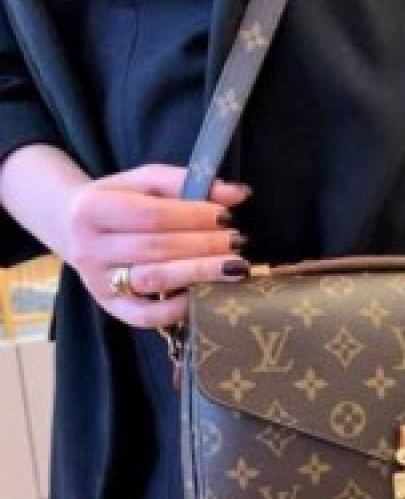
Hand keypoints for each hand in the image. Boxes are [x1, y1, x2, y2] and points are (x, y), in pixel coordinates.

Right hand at [62, 163, 252, 327]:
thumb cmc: (117, 201)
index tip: (227, 216)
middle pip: (156, 248)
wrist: (72, 228)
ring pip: (154, 279)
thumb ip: (186, 183)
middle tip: (237, 243)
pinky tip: (202, 296)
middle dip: (204, 245)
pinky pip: (144, 316)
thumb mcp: (143, 182)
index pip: (151, 214)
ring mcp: (98, 281)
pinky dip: (175, 309)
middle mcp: (90, 247)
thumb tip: (237, 193)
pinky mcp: (110, 307)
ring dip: (199, 273)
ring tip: (234, 267)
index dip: (193, 216)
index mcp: (92, 208)